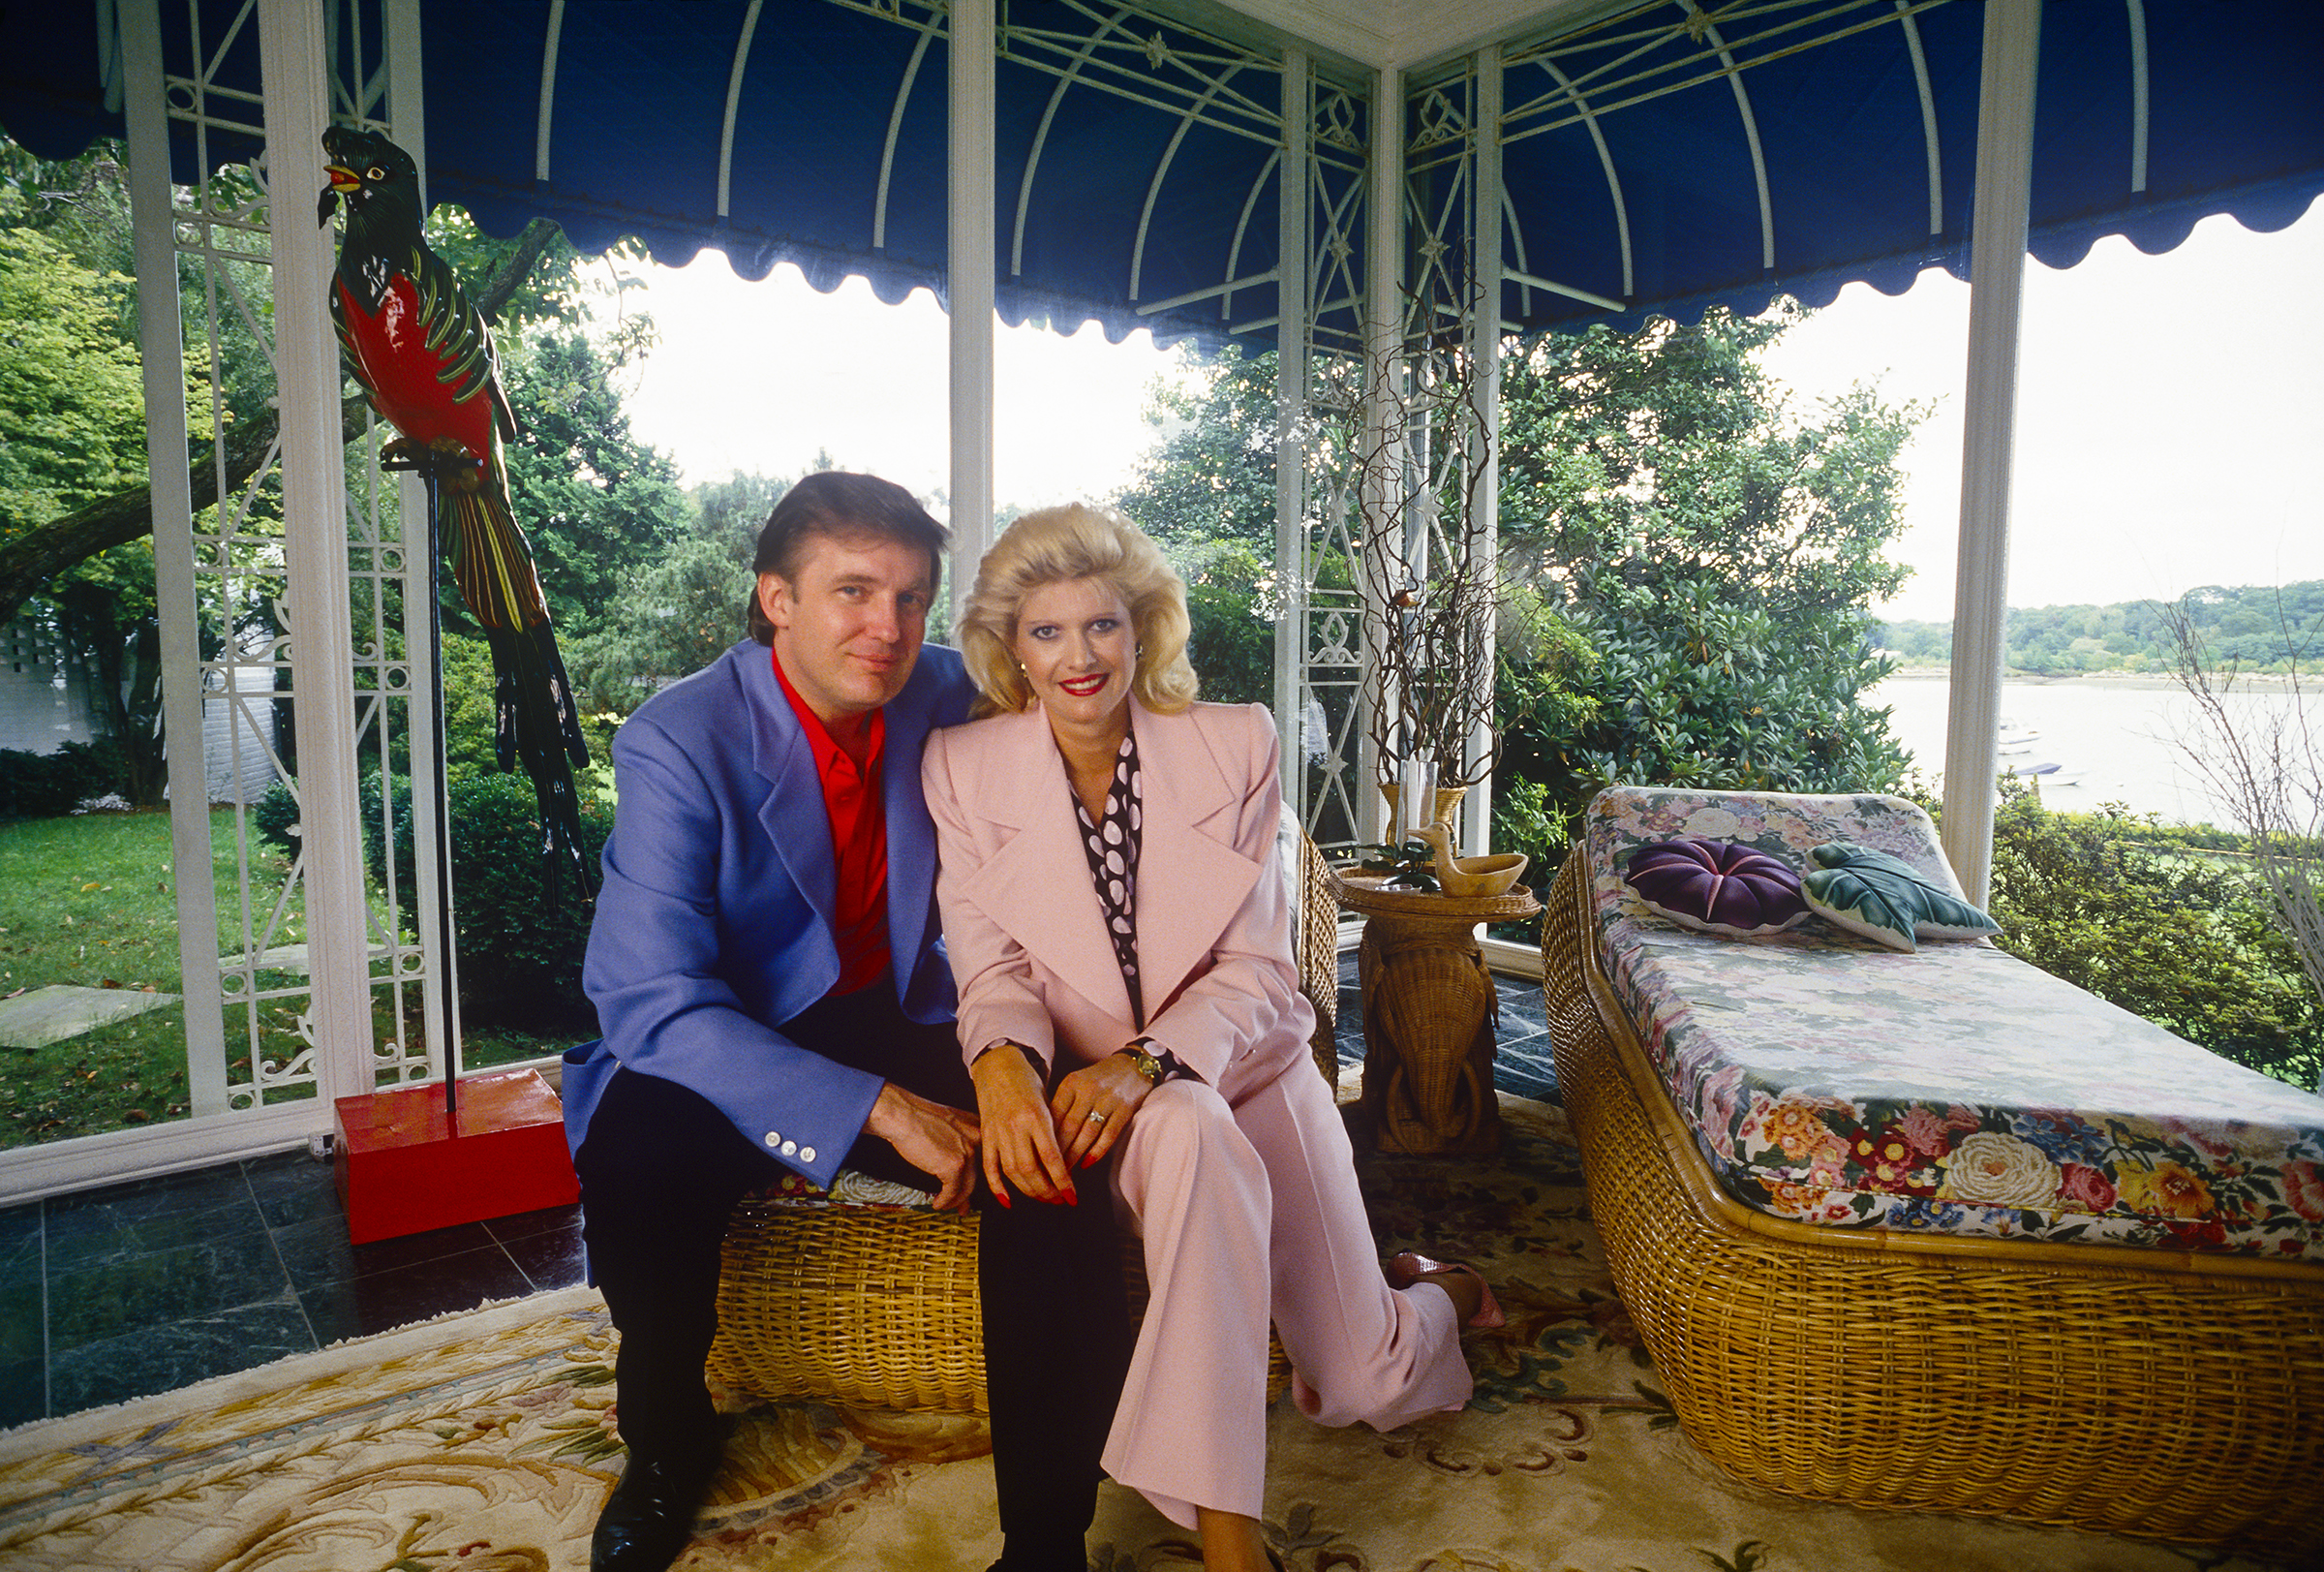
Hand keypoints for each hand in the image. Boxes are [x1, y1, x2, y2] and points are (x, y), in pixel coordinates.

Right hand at [862, 1083, 981, 1212]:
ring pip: (967, 1185)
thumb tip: (949, 1156)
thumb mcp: (943, 1120)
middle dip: (968, 1193)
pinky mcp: (954, 1165)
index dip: (975, 1172)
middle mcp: (975, 1137)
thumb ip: (953, 1135)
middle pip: (976, 1171)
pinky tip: (938, 1204)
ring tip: (947, 1206)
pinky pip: (953, 1191)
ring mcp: (967, 1151)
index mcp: (973, 1125)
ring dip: (956, 1200)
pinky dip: (945, 1201)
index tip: (969, 1184)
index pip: (981, 1154)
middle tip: (963, 1205)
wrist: (902, 1115)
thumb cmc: (914, 1115)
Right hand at [971, 1045, 1077, 1205]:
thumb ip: (1053, 1130)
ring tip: (1043, 1198)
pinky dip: (997, 1186)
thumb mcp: (1047, 1101)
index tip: (1072, 1196)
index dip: (1062, 1181)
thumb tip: (1064, 1163)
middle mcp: (1015, 1126)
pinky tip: (1008, 1201)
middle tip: (1059, 1199)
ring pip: (1012, 1171)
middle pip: (1030, 1169)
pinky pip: (989, 1165)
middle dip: (1047, 1191)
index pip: (1051, 1157)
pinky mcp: (985, 1135)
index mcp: (1036, 1116)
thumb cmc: (1027, 1081)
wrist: (998, 1065)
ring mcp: (998, 1131)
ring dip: (1029, 1191)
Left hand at [1049, 1053, 1153, 1170]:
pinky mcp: (1125, 1109)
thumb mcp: (1075, 1083)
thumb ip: (1061, 1104)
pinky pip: (1109, 1134)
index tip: (1038, 1157)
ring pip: (1087, 1133)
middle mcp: (1089, 1089)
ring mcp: (1108, 1099)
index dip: (1044, 1138)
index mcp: (1071, 1082)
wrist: (1133, 1066)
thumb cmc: (1098, 1079)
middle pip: (1069, 1127)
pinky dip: (1097, 1151)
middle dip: (1058, 1152)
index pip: (1054, 1115)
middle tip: (1049, 1171)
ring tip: (1066, 1173)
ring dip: (1075, 1155)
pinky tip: (1087, 1163)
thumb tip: (1042, 1136)